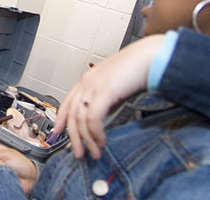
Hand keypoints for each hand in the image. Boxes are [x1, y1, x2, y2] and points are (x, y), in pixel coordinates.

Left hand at [54, 34, 165, 158]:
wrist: (151, 56)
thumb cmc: (138, 69)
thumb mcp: (116, 87)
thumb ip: (106, 100)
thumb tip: (101, 119)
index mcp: (88, 79)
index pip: (67, 102)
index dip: (60, 119)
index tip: (57, 132)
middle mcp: (87, 82)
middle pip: (71, 114)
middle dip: (74, 137)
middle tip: (79, 153)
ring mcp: (94, 86)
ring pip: (80, 119)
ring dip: (87, 139)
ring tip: (94, 152)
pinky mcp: (104, 91)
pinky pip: (93, 118)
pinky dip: (95, 132)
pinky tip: (101, 140)